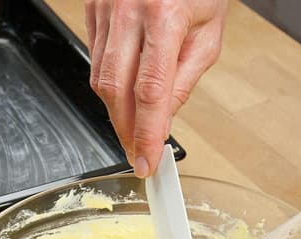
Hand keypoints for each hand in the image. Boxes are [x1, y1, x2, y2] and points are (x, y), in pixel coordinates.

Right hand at [85, 0, 226, 177]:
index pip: (150, 92)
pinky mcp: (92, 9)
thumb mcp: (208, 34)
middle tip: (137, 152)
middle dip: (125, 130)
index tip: (147, 162)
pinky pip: (95, 59)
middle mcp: (130, 11)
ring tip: (133, 126)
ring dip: (116, 111)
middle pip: (116, 90)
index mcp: (166, 16)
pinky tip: (124, 91)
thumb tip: (163, 122)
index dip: (147, 134)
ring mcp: (106, 9)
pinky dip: (109, 83)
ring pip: (100, 79)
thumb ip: (184, 80)